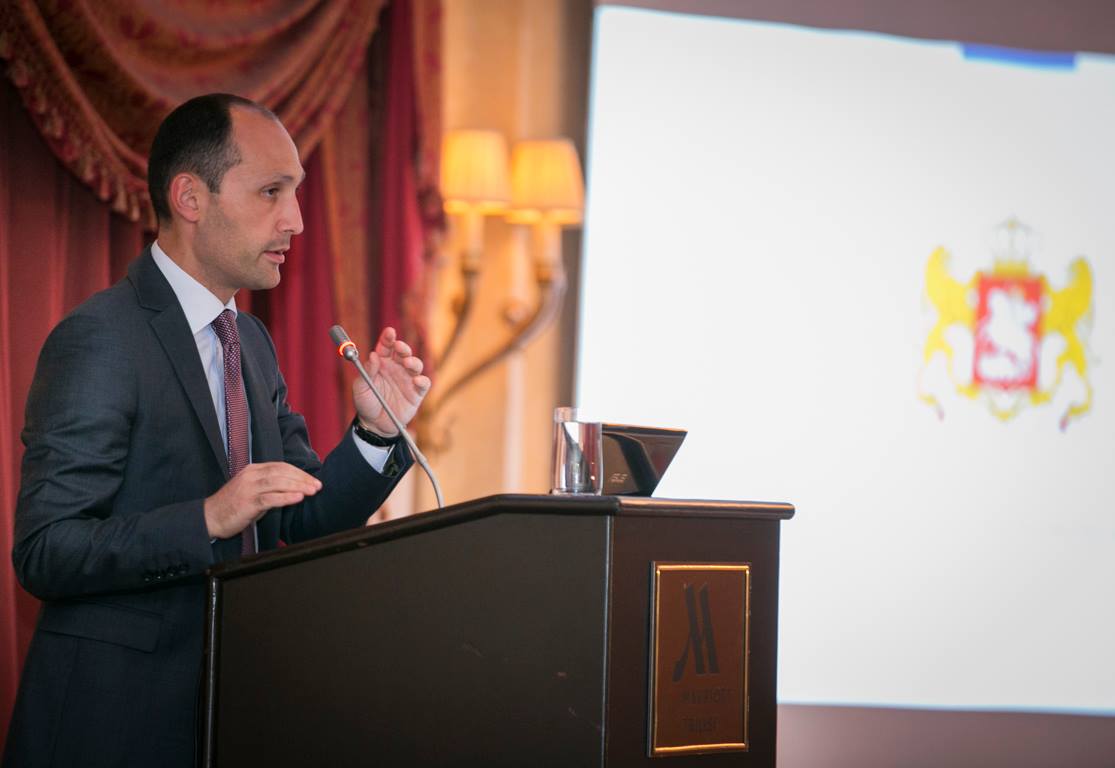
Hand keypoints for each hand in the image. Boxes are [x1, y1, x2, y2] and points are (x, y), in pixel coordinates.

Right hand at [203, 462, 321, 538]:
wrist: (210, 518)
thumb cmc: (234, 506)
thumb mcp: (253, 491)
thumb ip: (271, 487)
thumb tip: (295, 488)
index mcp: (253, 470)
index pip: (281, 467)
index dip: (299, 472)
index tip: (313, 480)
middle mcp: (251, 475)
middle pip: (282, 472)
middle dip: (302, 479)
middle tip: (318, 485)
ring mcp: (249, 488)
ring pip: (278, 482)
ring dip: (298, 486)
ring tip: (312, 491)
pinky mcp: (247, 502)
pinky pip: (270, 498)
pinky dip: (286, 497)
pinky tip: (298, 498)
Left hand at [353, 327, 431, 436]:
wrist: (375, 425)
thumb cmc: (366, 403)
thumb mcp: (360, 388)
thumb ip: (367, 372)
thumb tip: (373, 355)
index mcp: (381, 363)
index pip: (386, 347)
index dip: (388, 338)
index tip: (390, 332)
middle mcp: (396, 368)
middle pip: (403, 353)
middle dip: (403, 348)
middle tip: (399, 348)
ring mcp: (407, 380)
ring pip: (415, 365)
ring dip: (413, 362)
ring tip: (407, 364)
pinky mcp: (416, 393)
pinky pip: (424, 383)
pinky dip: (422, 380)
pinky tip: (417, 381)